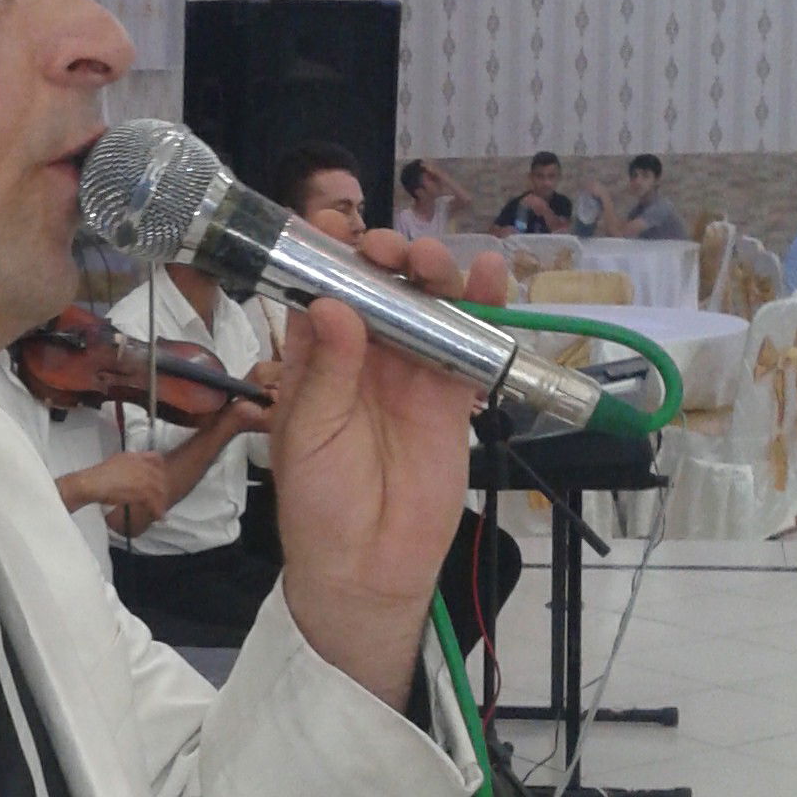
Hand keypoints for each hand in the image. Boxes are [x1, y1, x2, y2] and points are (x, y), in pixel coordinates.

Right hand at [56, 452, 171, 532]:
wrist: (90, 483)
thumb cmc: (98, 476)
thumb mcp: (115, 463)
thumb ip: (127, 465)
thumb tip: (132, 475)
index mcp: (133, 456)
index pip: (156, 457)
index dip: (161, 469)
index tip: (161, 479)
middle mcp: (140, 465)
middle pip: (160, 476)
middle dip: (162, 490)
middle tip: (161, 500)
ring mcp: (141, 477)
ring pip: (159, 490)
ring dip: (161, 502)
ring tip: (160, 511)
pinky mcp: (140, 490)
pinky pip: (154, 501)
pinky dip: (158, 510)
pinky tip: (158, 517)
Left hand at [266, 231, 510, 708]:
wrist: (366, 568)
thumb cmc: (319, 504)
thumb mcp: (306, 436)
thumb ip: (324, 372)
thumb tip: (333, 305)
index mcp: (315, 358)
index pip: (323, 288)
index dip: (330, 254)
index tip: (335, 228)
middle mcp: (363, 355)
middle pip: (382, 286)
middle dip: (388, 257)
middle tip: (389, 254)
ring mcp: (411, 371)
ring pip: (428, 304)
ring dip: (435, 272)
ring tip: (434, 263)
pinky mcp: (454, 395)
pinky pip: (470, 343)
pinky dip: (483, 307)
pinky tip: (489, 277)